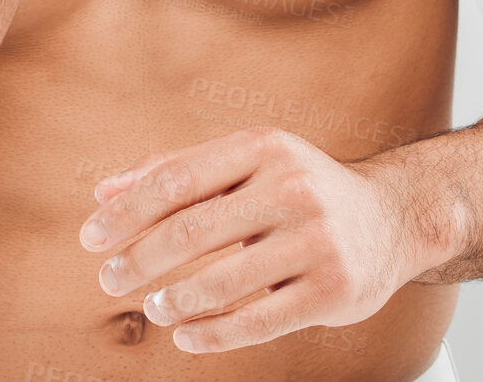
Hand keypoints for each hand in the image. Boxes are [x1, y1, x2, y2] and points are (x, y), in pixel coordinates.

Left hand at [77, 128, 441, 353]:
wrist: (391, 218)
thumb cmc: (300, 188)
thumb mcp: (246, 163)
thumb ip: (177, 172)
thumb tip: (104, 192)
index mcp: (263, 147)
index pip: (178, 179)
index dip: (128, 211)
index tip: (91, 238)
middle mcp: (291, 186)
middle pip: (193, 228)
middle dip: (139, 259)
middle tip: (109, 279)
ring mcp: (314, 239)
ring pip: (223, 280)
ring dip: (174, 300)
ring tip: (151, 307)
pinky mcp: (332, 289)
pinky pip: (258, 320)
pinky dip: (212, 333)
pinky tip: (186, 335)